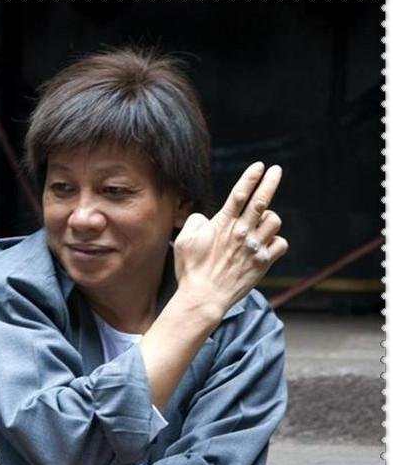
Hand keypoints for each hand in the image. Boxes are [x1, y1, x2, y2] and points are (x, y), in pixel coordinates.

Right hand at [173, 161, 287, 315]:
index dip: (251, 177)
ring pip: (274, 221)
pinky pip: (280, 244)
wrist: (204, 297)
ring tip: (261, 224)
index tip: (260, 166)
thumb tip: (206, 218)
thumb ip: (196, 222)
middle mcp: (241, 233)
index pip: (240, 194)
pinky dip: (276, 243)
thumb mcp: (184, 241)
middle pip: (261, 200)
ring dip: (269, 219)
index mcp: (223, 224)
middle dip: (270, 181)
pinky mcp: (262, 263)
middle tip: (276, 171)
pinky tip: (267, 245)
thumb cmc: (191, 270)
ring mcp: (254, 247)